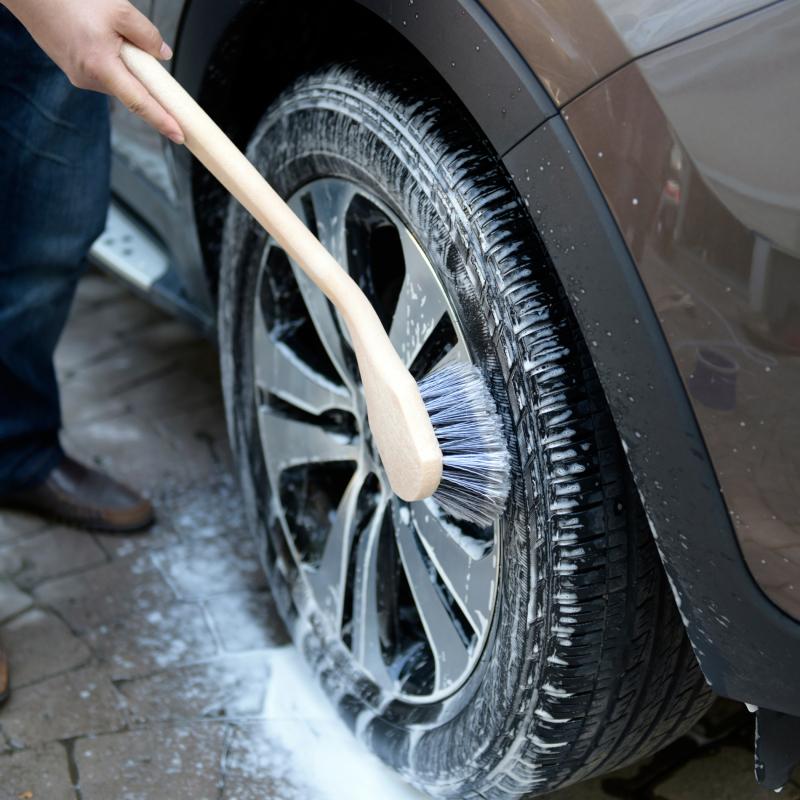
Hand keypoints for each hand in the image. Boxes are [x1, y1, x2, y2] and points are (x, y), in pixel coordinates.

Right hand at [2, 0, 183, 142]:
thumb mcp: (118, 10)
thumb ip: (146, 35)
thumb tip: (163, 54)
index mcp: (101, 67)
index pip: (140, 103)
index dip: (162, 120)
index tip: (179, 135)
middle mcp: (88, 79)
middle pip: (131, 90)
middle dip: (144, 78)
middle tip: (144, 55)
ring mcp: (79, 77)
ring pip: (117, 79)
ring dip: (125, 64)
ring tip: (110, 32)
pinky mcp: (74, 70)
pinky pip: (104, 71)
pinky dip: (112, 60)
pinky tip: (100, 37)